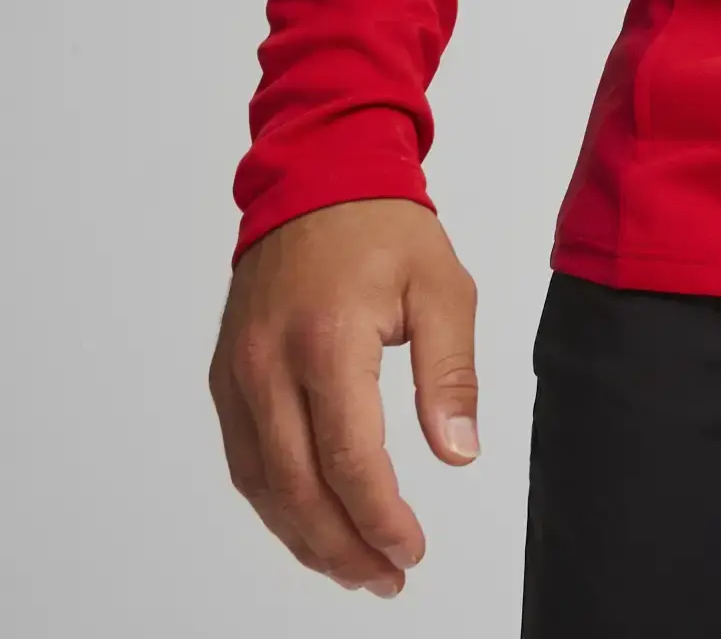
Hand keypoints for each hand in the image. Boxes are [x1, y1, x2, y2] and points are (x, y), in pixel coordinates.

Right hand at [208, 198, 479, 596]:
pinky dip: (278, 502)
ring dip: (306, 537)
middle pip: (298, 488)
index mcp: (328, 341)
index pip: (348, 460)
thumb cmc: (385, 229)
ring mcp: (238, 373)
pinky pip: (247, 459)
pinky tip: (312, 522)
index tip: (411, 550)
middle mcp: (268, 365)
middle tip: (387, 577)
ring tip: (355, 568)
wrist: (318, 178)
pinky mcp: (227, 375)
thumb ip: (451, 375)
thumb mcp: (443, 289)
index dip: (380, 518)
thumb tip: (459, 454)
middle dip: (343, 547)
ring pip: (263, 485)